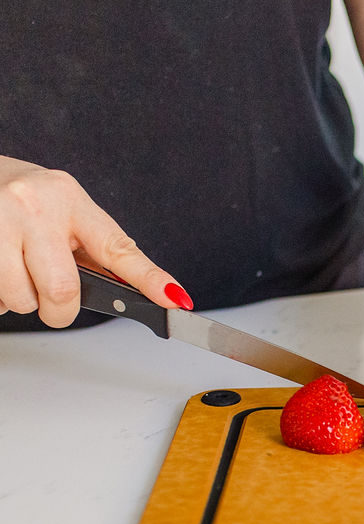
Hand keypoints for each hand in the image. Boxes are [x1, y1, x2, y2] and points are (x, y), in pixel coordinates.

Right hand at [0, 155, 192, 326]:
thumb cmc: (30, 201)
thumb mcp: (69, 213)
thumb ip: (96, 250)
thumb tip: (139, 293)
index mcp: (71, 200)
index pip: (118, 249)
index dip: (150, 280)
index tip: (175, 300)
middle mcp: (35, 207)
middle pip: (62, 290)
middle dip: (60, 311)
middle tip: (56, 303)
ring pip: (22, 299)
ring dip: (24, 301)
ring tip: (21, 274)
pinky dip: (0, 297)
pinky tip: (2, 272)